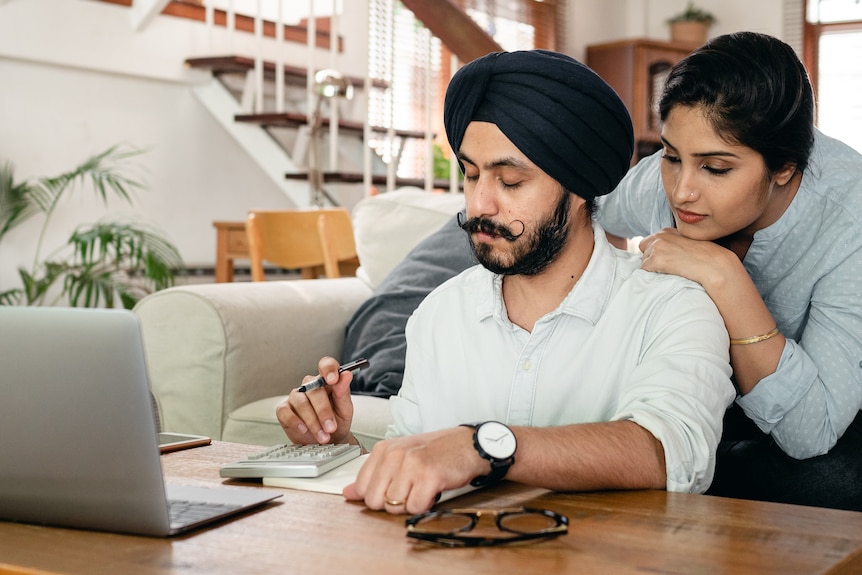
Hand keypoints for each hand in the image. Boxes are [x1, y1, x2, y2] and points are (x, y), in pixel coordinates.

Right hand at [276, 356, 354, 444]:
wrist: (329, 441)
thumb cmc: (337, 422)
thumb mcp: (345, 409)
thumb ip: (344, 392)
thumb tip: (346, 374)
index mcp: (326, 381)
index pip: (326, 365)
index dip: (328, 369)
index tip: (333, 380)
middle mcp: (309, 386)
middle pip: (313, 390)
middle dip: (323, 411)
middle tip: (331, 427)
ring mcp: (296, 397)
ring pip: (301, 402)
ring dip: (312, 421)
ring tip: (322, 435)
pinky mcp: (284, 410)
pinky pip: (285, 412)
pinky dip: (295, 421)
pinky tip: (304, 429)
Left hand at [343, 427, 483, 514]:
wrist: (468, 444)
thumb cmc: (435, 451)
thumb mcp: (400, 457)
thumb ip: (373, 475)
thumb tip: (348, 493)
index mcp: (383, 449)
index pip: (362, 487)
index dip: (378, 495)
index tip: (393, 488)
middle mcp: (394, 455)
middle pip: (374, 500)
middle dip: (392, 502)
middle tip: (409, 489)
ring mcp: (410, 465)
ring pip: (393, 506)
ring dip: (409, 503)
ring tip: (421, 487)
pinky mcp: (428, 477)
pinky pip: (414, 508)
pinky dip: (424, 505)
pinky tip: (432, 491)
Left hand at [639, 228, 730, 288]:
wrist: (713, 264)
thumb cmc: (705, 257)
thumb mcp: (687, 244)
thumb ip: (673, 244)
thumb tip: (662, 254)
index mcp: (667, 231)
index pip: (650, 241)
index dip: (657, 252)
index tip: (668, 258)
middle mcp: (659, 236)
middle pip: (643, 249)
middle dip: (651, 257)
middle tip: (669, 265)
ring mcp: (656, 247)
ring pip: (644, 260)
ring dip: (654, 267)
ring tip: (672, 270)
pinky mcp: (655, 259)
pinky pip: (645, 270)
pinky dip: (653, 274)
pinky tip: (668, 274)